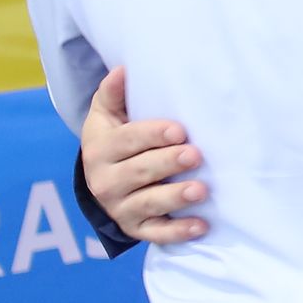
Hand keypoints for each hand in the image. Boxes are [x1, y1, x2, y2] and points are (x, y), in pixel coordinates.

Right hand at [80, 66, 211, 244]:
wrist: (100, 180)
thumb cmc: (114, 138)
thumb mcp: (106, 115)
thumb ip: (113, 93)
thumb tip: (123, 69)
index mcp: (100, 149)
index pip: (127, 141)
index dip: (153, 135)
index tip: (180, 130)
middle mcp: (106, 181)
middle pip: (139, 172)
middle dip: (167, 163)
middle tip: (195, 155)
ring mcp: (121, 208)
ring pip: (149, 203)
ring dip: (175, 197)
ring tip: (200, 190)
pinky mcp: (136, 228)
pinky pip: (157, 233)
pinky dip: (178, 231)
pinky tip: (202, 226)